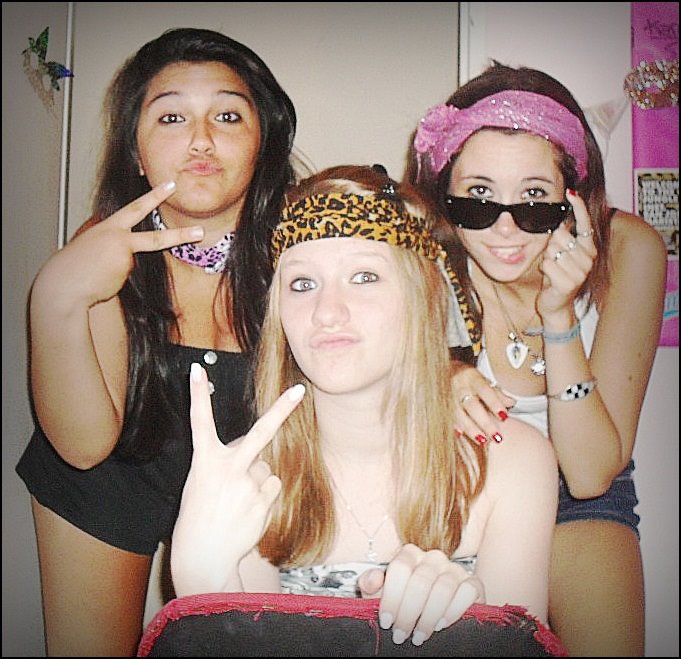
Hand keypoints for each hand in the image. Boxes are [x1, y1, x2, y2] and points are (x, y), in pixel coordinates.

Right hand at [36, 181, 203, 307]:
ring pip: (131, 264)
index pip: (134, 209)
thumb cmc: (74, 267)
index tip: (170, 185)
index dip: (153, 196)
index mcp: (108, 227)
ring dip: (114, 270)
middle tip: (199, 232)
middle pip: (154, 237)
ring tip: (97, 273)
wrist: (63, 284)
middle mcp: (118, 236)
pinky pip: (125, 276)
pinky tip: (99, 280)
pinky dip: (114, 280)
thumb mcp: (93, 249)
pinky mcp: (125, 270)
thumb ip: (114, 246)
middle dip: (180, 235)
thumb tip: (127, 253)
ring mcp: (124, 254)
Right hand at [170, 363, 304, 596]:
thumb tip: (256, 455)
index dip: (198, 394)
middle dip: (282, 409)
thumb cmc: (199, 517)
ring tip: (238, 501)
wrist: (204, 558)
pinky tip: (248, 511)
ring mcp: (247, 484)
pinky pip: (272, 487)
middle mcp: (227, 468)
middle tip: (300, 390)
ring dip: (257, 480)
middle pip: (260, 432)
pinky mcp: (263, 501)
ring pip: (266, 468)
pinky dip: (264, 496)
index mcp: (204, 462)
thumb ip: (225, 464)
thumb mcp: (201, 484)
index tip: (196, 370)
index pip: (199, 421)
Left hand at [358, 544, 484, 646]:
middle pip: (420, 581)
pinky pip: (467, 592)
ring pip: (443, 588)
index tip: (386, 621)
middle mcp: (433, 557)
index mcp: (410, 555)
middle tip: (401, 635)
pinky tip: (441, 625)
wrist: (433, 617)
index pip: (400, 567)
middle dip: (408, 613)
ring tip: (418, 636)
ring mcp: (454, 569)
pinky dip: (454, 610)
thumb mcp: (383, 596)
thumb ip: (371, 585)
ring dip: (428, 617)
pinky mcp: (473, 583)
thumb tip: (374, 579)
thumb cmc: (405, 604)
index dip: (392, 597)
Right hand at [451, 362, 513, 443]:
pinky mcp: (443, 406)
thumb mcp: (484, 380)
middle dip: (484, 422)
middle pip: (472, 406)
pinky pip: (448, 418)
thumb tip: (511, 402)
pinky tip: (461, 436)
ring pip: (459, 415)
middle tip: (496, 436)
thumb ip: (497, 393)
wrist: (447, 372)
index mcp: (472, 379)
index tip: (504, 417)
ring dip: (471, 429)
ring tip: (483, 441)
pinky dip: (455, 427)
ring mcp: (449, 397)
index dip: (494, 404)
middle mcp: (460, 388)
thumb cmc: (469, 379)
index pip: (485, 391)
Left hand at [538, 189, 596, 318]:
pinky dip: (543, 269)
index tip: (571, 192)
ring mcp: (581, 271)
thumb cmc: (557, 275)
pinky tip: (549, 278)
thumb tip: (560, 215)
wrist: (556, 304)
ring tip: (552, 269)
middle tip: (554, 259)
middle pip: (560, 235)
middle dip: (550, 245)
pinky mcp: (569, 282)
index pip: (585, 222)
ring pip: (552, 250)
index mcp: (588, 247)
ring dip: (546, 258)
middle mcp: (588, 257)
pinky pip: (547, 264)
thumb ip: (563, 236)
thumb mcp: (561, 253)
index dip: (578, 206)